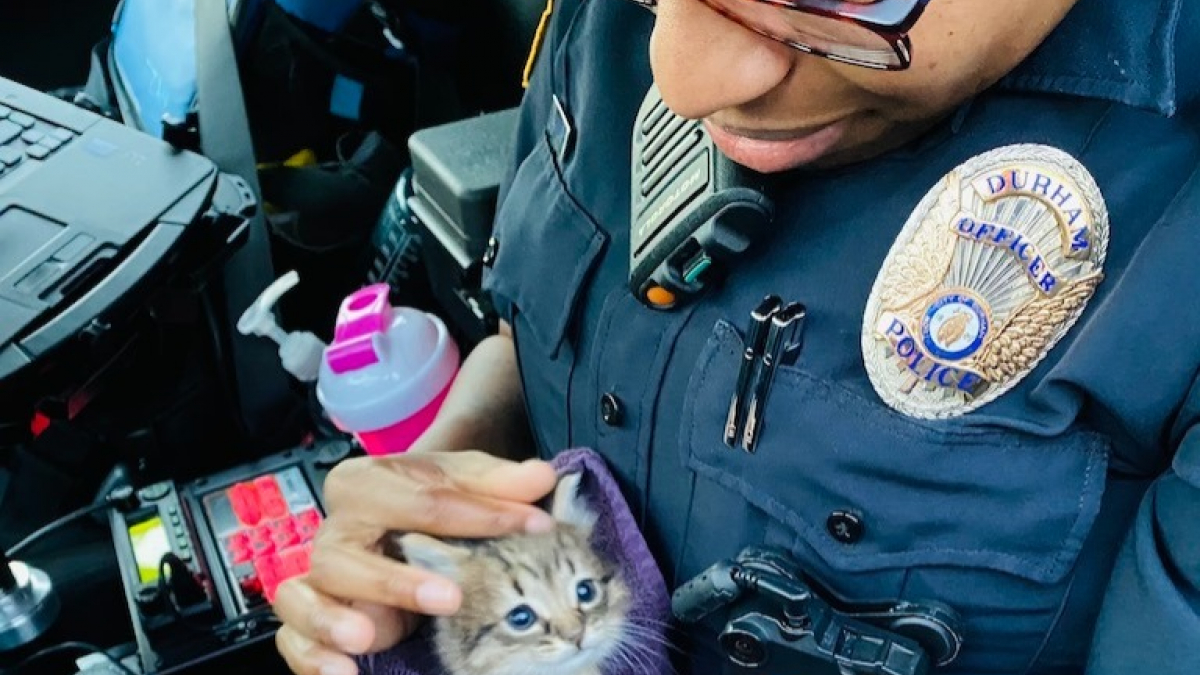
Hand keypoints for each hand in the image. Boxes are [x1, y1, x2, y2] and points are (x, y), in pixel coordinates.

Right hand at [272, 449, 557, 674]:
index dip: (482, 513)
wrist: (404, 518)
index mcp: (367, 483)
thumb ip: (501, 484)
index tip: (534, 525)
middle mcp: (336, 530)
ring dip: (333, 619)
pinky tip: (343, 673)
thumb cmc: (430, 500)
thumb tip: (539, 476)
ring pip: (302, 595)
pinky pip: (293, 640)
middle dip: (394, 579)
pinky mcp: (310, 621)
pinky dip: (311, 658)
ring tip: (367, 639)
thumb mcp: (466, 483)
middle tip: (449, 598)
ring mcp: (319, 579)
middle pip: (344, 552)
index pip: (421, 498)